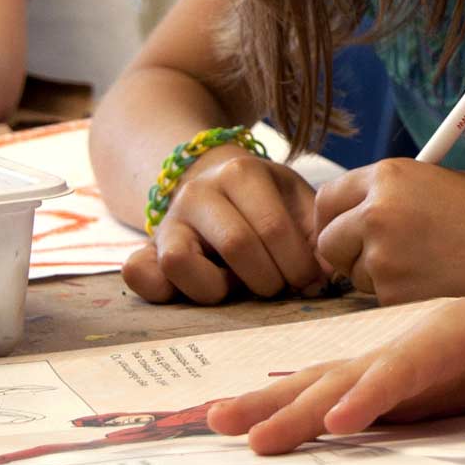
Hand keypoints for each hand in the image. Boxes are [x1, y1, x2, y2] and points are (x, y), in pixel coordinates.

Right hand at [125, 145, 322, 302]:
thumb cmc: (267, 202)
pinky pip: (138, 274)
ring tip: (238, 287)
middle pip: (234, 245)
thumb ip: (316, 233)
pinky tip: (198, 291)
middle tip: (281, 287)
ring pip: (178, 261)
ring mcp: (167, 221)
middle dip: (268, 279)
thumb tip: (326, 275)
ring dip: (217, 288)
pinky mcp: (146, 250)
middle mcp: (197, 192)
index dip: (298, 264)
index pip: (272, 227)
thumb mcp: (296, 203)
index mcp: (240, 173)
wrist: (218, 185)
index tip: (311, 280)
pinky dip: (162, 291)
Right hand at [209, 259, 464, 452]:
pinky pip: (331, 383)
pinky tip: (256, 415)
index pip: (403, 368)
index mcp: (449, 333)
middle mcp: (408, 340)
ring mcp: (393, 355)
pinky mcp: (390, 372)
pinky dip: (290, 397)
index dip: (371, 395)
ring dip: (271, 398)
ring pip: (322, 376)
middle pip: (343, 374)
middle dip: (294, 405)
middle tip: (245, 436)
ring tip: (215, 420)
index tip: (338, 423)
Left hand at [314, 160, 464, 301]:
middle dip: (345, 250)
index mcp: (387, 175)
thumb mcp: (433, 182)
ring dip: (374, 275)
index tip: (345, 227)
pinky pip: (378, 298)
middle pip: (327, 241)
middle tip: (377, 254)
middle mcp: (377, 213)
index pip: (328, 197)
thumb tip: (349, 219)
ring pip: (353, 274)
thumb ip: (388, 196)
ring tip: (424, 264)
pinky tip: (434, 281)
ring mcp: (383, 256)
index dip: (334, 216)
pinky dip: (397, 295)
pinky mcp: (395, 295)